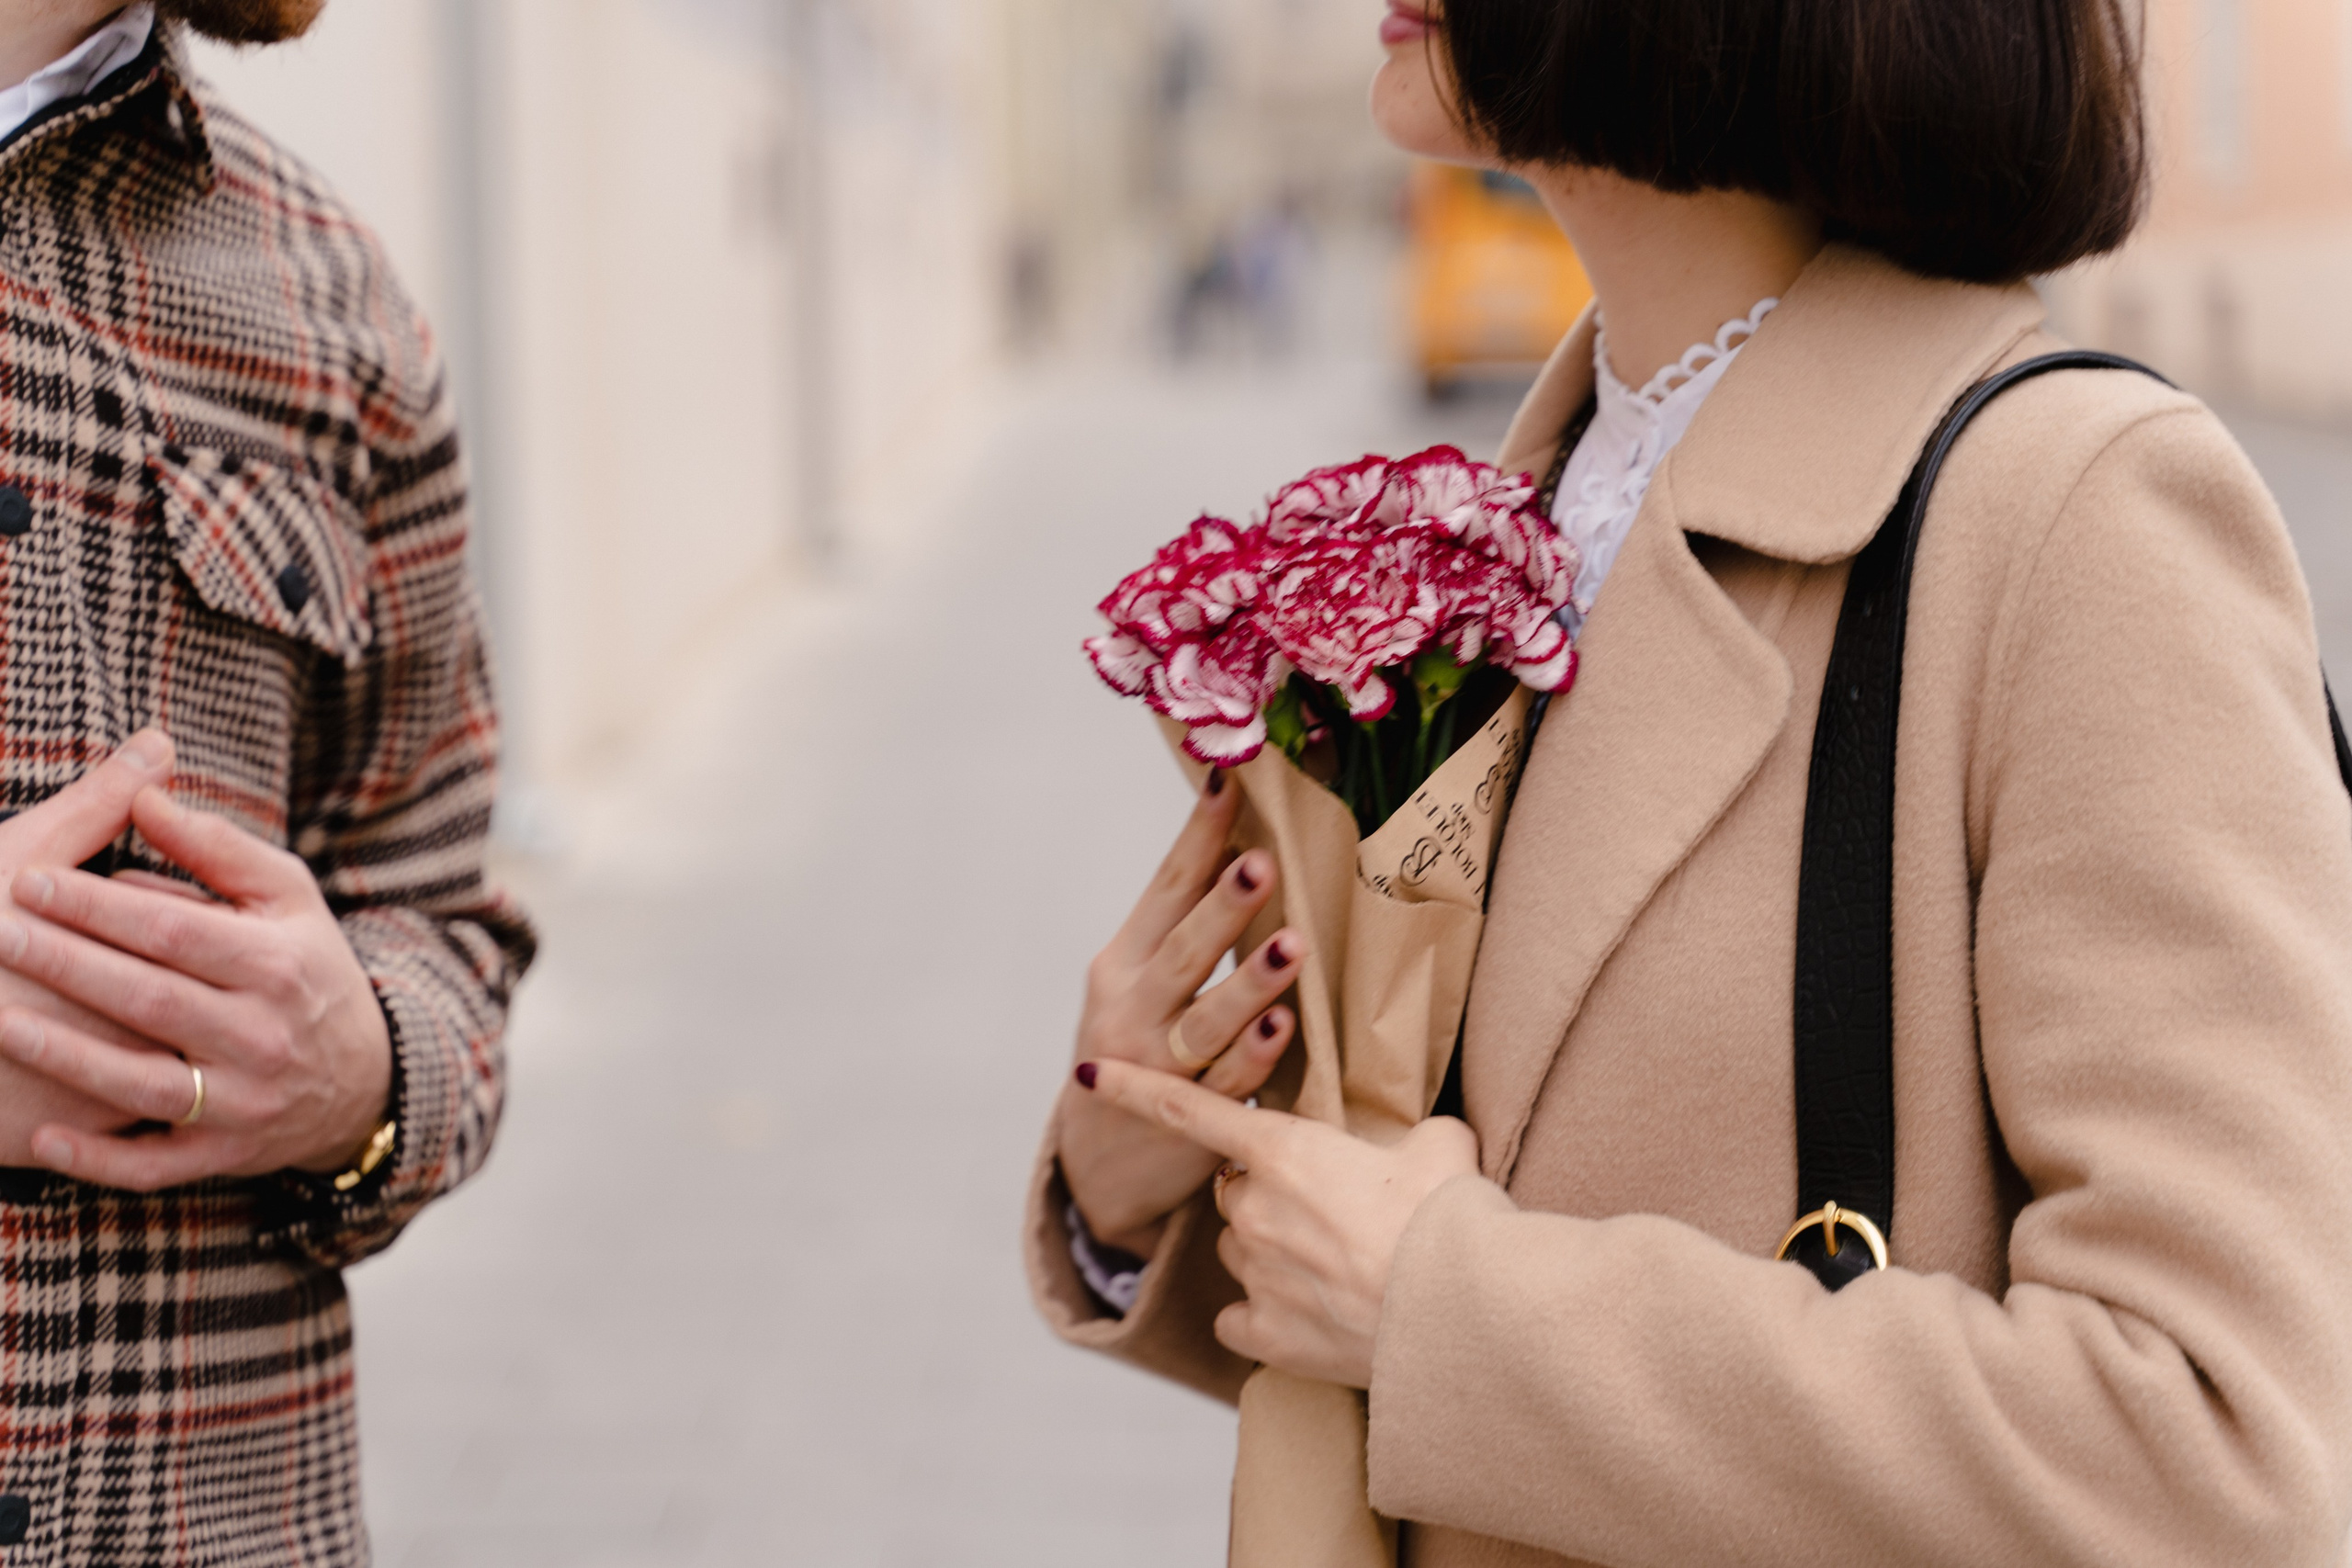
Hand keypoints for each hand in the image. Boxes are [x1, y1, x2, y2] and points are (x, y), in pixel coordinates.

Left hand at [0, 785, 392, 1191]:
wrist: (364, 1078)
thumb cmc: (308, 968)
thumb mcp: (287, 898)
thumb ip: (216, 847)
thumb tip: (145, 796)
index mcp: (277, 965)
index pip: (174, 931)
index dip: (97, 907)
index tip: (29, 879)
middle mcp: (263, 1036)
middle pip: (150, 999)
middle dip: (66, 965)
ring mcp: (244, 1102)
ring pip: (144, 1084)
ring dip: (67, 1056)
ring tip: (1, 1022)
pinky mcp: (224, 1155)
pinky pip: (153, 1166)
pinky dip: (98, 1158)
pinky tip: (43, 1137)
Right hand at [1059, 771, 1309, 1255]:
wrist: (1100, 1162)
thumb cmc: (1136, 1048)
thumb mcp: (1138, 984)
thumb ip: (1181, 927)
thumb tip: (1243, 843)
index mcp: (1120, 962)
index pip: (1166, 888)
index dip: (1199, 837)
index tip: (1230, 783)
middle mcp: (1131, 1008)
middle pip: (1184, 950)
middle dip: (1225, 906)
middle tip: (1264, 864)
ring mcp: (1159, 1066)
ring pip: (1208, 1019)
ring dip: (1250, 981)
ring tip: (1292, 946)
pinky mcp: (1190, 1116)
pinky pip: (1230, 1082)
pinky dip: (1255, 1054)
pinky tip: (1282, 1025)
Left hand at [1077, 1056, 1478, 1388]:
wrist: (1458, 1311)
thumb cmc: (1450, 1220)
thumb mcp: (1442, 1146)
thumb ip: (1415, 1134)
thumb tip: (1427, 1141)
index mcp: (1284, 1151)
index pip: (1188, 1112)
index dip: (1133, 1089)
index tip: (1087, 1073)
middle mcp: (1253, 1209)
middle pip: (1235, 1194)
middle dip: (1269, 1198)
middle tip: (1334, 1216)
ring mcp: (1254, 1274)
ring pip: (1240, 1254)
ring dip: (1272, 1256)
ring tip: (1339, 1269)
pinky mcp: (1264, 1333)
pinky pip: (1239, 1319)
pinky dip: (1262, 1319)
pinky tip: (1307, 1317)